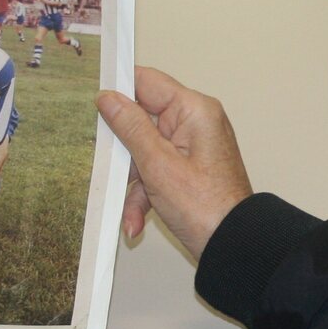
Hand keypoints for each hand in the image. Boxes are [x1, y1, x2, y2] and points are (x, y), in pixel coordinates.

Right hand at [96, 67, 252, 258]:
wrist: (234, 246)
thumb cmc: (206, 209)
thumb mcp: (157, 166)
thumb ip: (130, 128)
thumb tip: (108, 98)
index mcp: (194, 110)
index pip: (148, 82)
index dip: (119, 90)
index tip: (94, 104)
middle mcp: (196, 122)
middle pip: (142, 120)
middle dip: (124, 153)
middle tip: (111, 170)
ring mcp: (193, 146)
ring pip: (146, 151)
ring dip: (133, 184)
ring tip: (131, 214)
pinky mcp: (189, 168)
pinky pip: (157, 171)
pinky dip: (145, 195)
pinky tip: (136, 222)